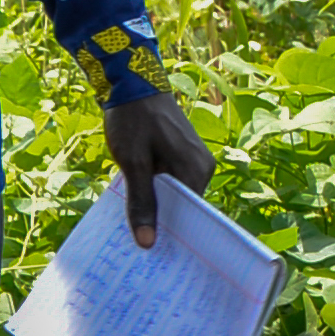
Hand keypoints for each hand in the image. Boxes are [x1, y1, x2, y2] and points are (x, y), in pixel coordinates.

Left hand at [103, 81, 216, 251]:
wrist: (132, 81)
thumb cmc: (133, 119)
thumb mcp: (132, 162)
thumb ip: (142, 202)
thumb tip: (148, 242)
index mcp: (196, 171)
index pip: (190, 217)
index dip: (171, 234)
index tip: (151, 253)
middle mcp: (202, 167)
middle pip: (184, 207)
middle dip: (163, 222)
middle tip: (138, 244)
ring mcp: (195, 160)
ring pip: (176, 195)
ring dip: (157, 205)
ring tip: (135, 223)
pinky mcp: (183, 154)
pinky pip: (172, 182)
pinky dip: (156, 191)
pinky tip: (138, 198)